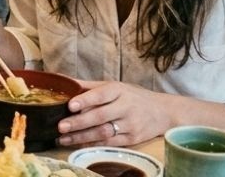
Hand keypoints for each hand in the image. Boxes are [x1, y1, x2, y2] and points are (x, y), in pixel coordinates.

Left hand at [56, 81, 173, 147]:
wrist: (163, 112)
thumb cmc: (132, 97)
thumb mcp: (114, 86)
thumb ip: (89, 86)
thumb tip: (62, 80)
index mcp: (119, 90)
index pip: (101, 94)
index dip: (85, 100)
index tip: (70, 105)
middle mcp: (125, 106)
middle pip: (100, 116)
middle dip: (79, 122)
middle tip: (61, 126)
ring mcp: (130, 124)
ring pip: (104, 132)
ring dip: (82, 137)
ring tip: (64, 138)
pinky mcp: (133, 139)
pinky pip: (111, 144)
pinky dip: (94, 145)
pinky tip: (79, 144)